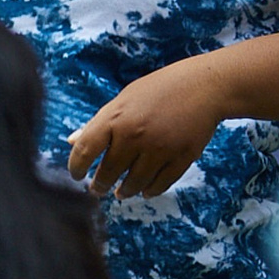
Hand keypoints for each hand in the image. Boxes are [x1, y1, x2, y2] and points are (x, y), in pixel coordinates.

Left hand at [67, 57, 224, 198]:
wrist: (206, 86)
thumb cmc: (159, 90)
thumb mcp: (123, 100)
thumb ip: (98, 123)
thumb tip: (72, 141)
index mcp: (114, 118)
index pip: (84, 150)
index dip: (75, 167)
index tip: (76, 176)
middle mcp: (134, 135)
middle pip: (109, 171)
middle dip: (100, 185)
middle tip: (97, 190)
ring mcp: (160, 148)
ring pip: (135, 182)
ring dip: (124, 191)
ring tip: (120, 192)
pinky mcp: (182, 157)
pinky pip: (161, 183)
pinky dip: (150, 190)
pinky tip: (144, 191)